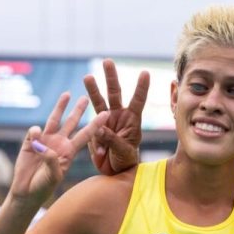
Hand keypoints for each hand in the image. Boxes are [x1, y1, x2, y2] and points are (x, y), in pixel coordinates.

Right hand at [12, 93, 107, 205]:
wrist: (26, 192)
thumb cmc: (44, 187)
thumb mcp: (53, 176)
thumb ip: (51, 161)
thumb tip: (42, 144)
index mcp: (69, 151)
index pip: (85, 135)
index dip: (95, 124)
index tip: (106, 114)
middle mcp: (59, 143)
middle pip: (71, 123)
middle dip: (79, 110)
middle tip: (86, 97)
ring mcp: (45, 141)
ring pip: (54, 120)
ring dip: (60, 107)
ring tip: (67, 94)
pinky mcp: (30, 142)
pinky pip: (34, 131)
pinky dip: (35, 132)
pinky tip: (34, 139)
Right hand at [83, 58, 147, 174]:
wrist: (114, 171)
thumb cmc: (126, 161)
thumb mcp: (123, 151)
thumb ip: (112, 139)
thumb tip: (98, 127)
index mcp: (132, 120)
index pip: (138, 100)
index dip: (141, 87)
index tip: (145, 72)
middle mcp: (118, 116)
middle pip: (114, 94)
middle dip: (111, 77)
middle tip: (107, 61)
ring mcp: (105, 121)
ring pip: (98, 102)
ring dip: (92, 90)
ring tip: (88, 76)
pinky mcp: (94, 129)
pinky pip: (89, 123)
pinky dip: (89, 126)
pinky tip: (91, 131)